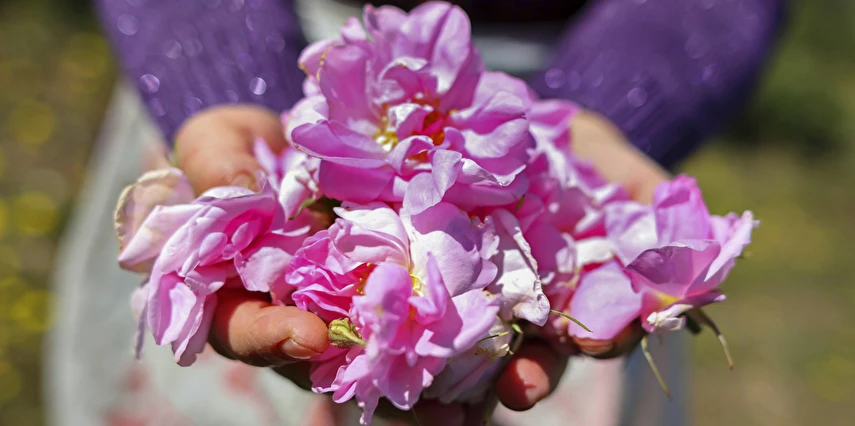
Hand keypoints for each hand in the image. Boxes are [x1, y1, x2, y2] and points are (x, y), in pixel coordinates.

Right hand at [166, 105, 667, 425]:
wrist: (309, 134)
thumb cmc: (246, 149)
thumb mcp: (217, 140)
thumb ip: (212, 168)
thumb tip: (230, 195)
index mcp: (252, 293)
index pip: (248, 328)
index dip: (269, 336)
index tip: (305, 333)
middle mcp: (313, 316)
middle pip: (341, 367)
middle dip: (380, 387)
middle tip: (427, 410)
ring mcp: (368, 310)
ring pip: (403, 363)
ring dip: (443, 390)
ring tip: (486, 406)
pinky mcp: (421, 292)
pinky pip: (451, 330)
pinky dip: (484, 349)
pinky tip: (520, 364)